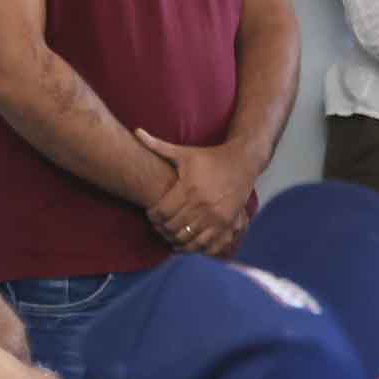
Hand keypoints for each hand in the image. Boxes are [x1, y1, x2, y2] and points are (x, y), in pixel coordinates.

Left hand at [136, 130, 254, 257]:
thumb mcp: (184, 152)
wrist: (242, 162)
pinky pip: (205, 244)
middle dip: (161, 229)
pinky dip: (192, 247)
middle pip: (172, 227)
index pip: (162, 213)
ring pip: (187, 238)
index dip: (152, 217)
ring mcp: (215, 216)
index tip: (151, 214)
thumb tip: (136, 131)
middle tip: (158, 226)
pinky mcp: (226, 224)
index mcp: (188, 188)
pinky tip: (185, 242)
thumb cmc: (209, 157)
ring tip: (169, 234)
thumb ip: (158, 145)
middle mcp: (202, 204)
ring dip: (175, 239)